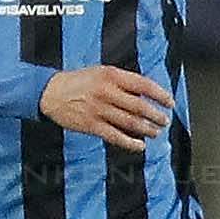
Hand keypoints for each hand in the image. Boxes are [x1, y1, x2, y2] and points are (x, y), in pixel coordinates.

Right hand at [40, 66, 174, 147]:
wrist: (50, 92)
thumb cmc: (79, 81)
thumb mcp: (101, 72)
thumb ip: (122, 81)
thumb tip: (146, 94)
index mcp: (111, 75)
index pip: (143, 85)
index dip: (160, 95)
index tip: (169, 102)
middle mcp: (107, 92)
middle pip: (139, 106)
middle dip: (156, 115)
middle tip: (164, 120)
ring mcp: (99, 110)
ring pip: (130, 122)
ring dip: (147, 129)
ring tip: (155, 132)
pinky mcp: (91, 125)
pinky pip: (115, 136)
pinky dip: (130, 143)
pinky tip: (140, 146)